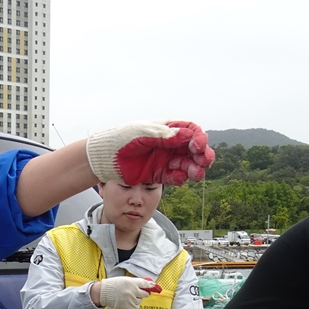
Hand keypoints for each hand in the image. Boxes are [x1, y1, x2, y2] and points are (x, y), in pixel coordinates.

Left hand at [85, 120, 215, 185]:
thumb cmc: (121, 140)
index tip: (197, 145)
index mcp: (166, 130)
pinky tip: (179, 179)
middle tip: (205, 161)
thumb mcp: (143, 134)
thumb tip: (187, 136)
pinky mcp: (158, 175)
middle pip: (193, 149)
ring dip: (195, 169)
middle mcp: (168, 145)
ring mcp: (164, 160)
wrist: (104, 158)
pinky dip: (180, 179)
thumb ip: (164, 136)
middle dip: (202, 155)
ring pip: (187, 164)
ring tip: (196, 174)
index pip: (190, 131)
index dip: (198, 138)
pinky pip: (174, 177)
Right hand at [95, 276, 161, 308]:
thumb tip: (146, 284)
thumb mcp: (125, 280)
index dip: (150, 285)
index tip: (153, 286)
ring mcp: (129, 299)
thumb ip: (135, 282)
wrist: (103, 292)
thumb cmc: (113, 285)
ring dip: (137, 300)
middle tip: (139, 293)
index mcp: (131, 282)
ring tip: (130, 298)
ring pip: (139, 302)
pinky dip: (133, 306)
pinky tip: (129, 303)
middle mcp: (132, 291)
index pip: (145, 283)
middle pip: (145, 294)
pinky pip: (135, 308)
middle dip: (143, 293)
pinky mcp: (126, 306)